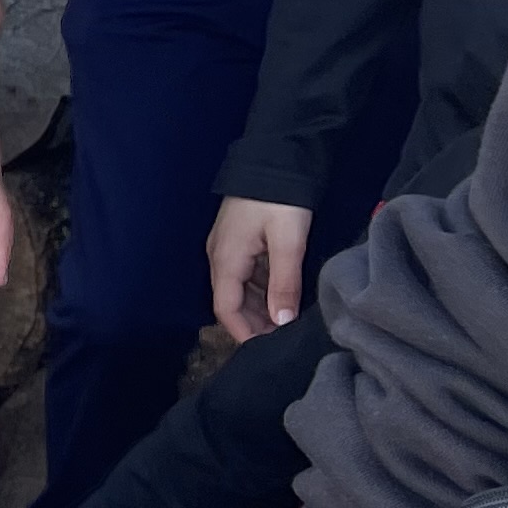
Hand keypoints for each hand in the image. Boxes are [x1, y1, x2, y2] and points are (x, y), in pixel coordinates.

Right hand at [208, 195, 316, 341]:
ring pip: (241, 288)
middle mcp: (220, 257)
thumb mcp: (287, 242)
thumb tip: (281, 322)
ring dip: (260, 306)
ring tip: (287, 320)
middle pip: (231, 301)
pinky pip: (248, 273)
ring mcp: (229, 248)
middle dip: (255, 323)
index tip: (266, 351)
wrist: (275, 157)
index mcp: (225, 260)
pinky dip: (263, 289)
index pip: (226, 310)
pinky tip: (284, 293)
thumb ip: (284, 283)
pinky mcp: (241, 239)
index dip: (244, 333)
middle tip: (283, 338)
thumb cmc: (279, 201)